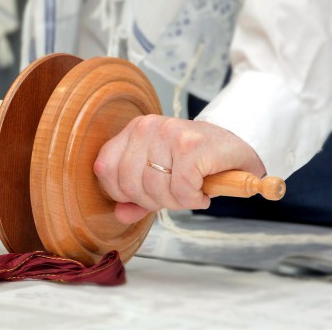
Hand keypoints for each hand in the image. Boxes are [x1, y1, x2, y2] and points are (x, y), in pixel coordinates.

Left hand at [93, 115, 265, 223]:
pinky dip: (193, 199)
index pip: (105, 169)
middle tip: (174, 196)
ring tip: (190, 193)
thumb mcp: (159, 177)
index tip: (145, 195)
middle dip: (152, 201)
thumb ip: (135, 197)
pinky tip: (202, 192)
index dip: (122, 193)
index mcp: (133, 131)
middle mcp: (147, 127)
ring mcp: (169, 133)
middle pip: (129, 183)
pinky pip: (181, 189)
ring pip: (154, 188)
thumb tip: (120, 214)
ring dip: (176, 202)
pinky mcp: (192, 145)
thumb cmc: (196, 162)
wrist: (236, 147)